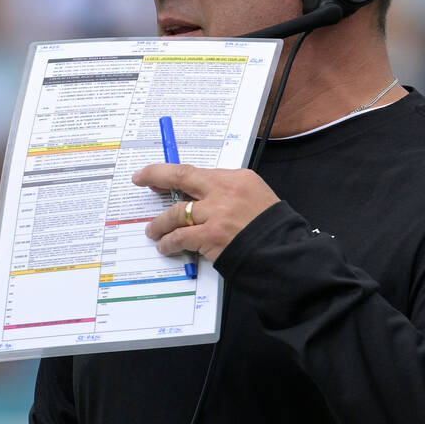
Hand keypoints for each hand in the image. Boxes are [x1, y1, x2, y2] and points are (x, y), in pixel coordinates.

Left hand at [132, 163, 279, 261]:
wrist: (284, 251)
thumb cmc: (273, 228)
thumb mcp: (257, 198)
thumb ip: (231, 194)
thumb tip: (205, 200)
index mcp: (237, 178)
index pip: (198, 172)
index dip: (174, 174)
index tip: (160, 175)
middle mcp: (224, 190)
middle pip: (181, 176)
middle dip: (156, 175)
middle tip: (141, 178)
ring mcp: (216, 212)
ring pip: (176, 212)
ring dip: (160, 223)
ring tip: (153, 231)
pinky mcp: (211, 235)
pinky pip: (180, 237)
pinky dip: (169, 242)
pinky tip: (165, 247)